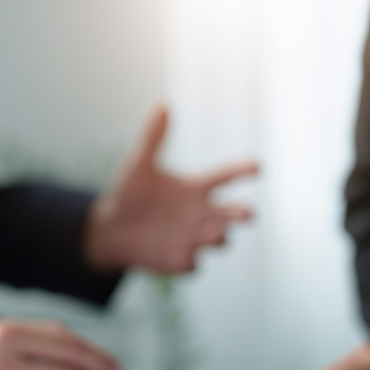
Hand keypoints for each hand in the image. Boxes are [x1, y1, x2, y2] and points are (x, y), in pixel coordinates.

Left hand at [85, 105, 257, 272]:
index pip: (226, 176)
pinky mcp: (179, 259)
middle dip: (241, 214)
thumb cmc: (130, 193)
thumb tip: (162, 105)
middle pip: (233, 214)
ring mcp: (193, 239)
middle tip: (247, 213)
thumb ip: (153, 138)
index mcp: (196, 188)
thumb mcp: (139, 164)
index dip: (243, 171)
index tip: (257, 167)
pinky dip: (189, 261)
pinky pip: (191, 264)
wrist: (112, 228)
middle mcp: (202, 214)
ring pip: (218, 239)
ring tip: (213, 233)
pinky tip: (182, 256)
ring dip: (218, 236)